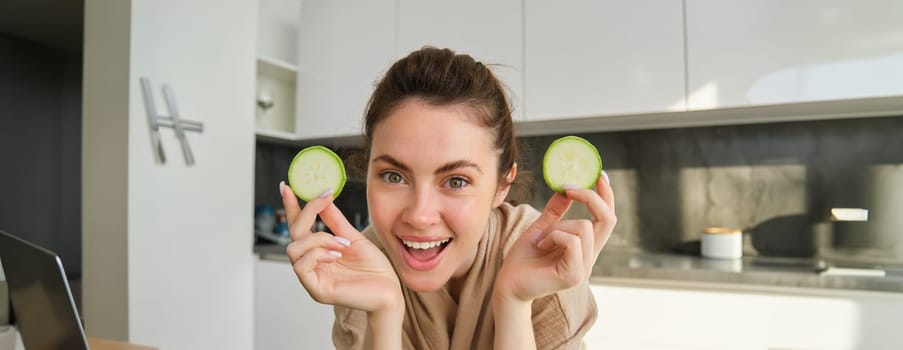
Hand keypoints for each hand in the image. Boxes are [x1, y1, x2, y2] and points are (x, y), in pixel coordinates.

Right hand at [280, 182, 402, 313]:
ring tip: (341, 243)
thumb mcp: (353, 237)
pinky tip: (336, 254)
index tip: (287, 187)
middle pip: (293, 234)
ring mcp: (311, 279)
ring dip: (318, 238)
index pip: (299, 228)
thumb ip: (335, 221)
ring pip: (294, 249)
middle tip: (324, 199)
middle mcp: (311, 265)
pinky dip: (318, 254)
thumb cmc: (374, 268)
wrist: (390, 290)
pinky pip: (302, 266)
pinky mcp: (317, 290)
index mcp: (318, 252)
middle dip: (307, 213)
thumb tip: (323, 198)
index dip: (291, 207)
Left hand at [494, 173, 615, 302]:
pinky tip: (541, 246)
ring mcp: (584, 268)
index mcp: (585, 247)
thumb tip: (566, 188)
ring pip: (584, 227)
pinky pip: (572, 241)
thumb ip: (555, 212)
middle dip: (591, 197)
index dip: (607, 196)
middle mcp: (589, 258)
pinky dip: (554, 236)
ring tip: (541, 240)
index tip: (599, 175)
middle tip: (569, 187)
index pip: (607, 219)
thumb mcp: (540, 228)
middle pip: (608, 219)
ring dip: (558, 227)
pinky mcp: (574, 276)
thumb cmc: (523, 259)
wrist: (507, 284)